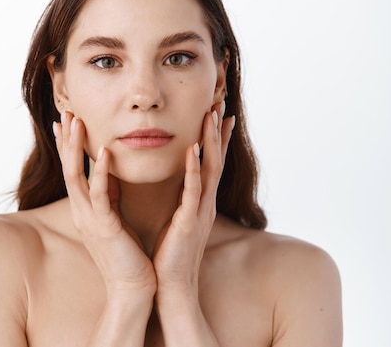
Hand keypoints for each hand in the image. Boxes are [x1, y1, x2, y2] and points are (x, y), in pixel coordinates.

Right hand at [53, 111, 156, 295]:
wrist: (132, 287)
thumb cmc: (127, 253)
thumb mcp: (114, 216)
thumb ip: (110, 194)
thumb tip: (109, 171)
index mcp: (85, 207)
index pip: (73, 169)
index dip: (67, 144)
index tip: (67, 119)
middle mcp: (81, 210)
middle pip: (68, 166)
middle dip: (66, 138)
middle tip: (66, 110)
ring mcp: (89, 219)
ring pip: (75, 176)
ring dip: (75, 148)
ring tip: (75, 121)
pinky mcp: (103, 227)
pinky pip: (100, 195)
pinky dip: (100, 172)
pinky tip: (103, 151)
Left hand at [152, 101, 234, 292]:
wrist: (170, 286)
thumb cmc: (170, 254)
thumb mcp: (175, 220)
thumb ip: (178, 199)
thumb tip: (175, 182)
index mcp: (199, 202)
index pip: (209, 163)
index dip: (215, 138)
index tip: (217, 113)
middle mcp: (204, 203)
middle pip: (215, 160)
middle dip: (218, 132)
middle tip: (220, 104)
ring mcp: (200, 212)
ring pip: (208, 170)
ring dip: (211, 142)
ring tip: (212, 116)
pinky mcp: (189, 223)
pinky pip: (193, 191)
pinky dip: (193, 169)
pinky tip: (193, 149)